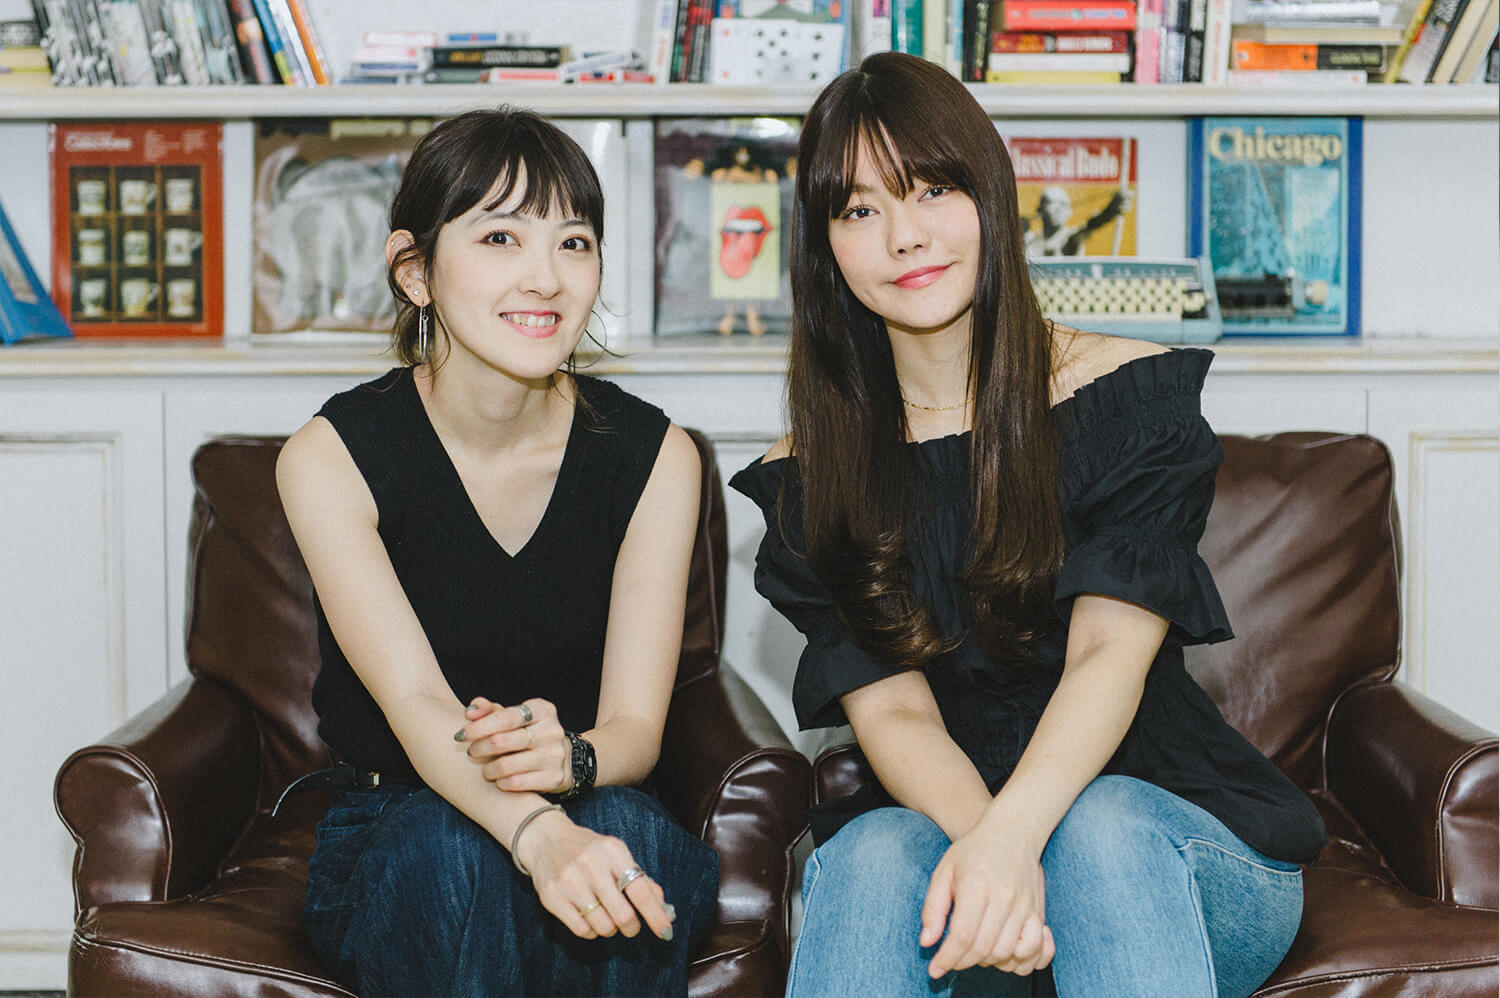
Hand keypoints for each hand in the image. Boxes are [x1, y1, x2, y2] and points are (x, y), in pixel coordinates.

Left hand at [457, 697, 571, 794]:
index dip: (478, 727)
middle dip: (479, 748)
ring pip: (507, 765)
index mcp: (542, 710)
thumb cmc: (529, 734)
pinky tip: (500, 780)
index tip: (461, 735)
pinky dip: (502, 783)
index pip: (504, 718)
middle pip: (502, 741)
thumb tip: (470, 712)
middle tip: (472, 752)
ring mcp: (555, 755)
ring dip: (488, 770)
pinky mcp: (555, 777)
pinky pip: (518, 783)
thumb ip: (490, 711)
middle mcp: (551, 730)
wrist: (564, 759)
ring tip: (485, 770)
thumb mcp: (514, 718)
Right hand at [513, 808, 676, 941]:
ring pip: (603, 926)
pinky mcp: (552, 897)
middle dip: (631, 927)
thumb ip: (640, 880)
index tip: (665, 931)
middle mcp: (591, 865)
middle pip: (623, 915)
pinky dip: (592, 931)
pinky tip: (590, 917)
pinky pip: (582, 930)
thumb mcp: (616, 854)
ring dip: (611, 929)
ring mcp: (570, 882)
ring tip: (606, 916)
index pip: (640, 891)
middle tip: (631, 925)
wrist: (545, 839)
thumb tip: (662, 908)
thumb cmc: (588, 850)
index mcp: (613, 851)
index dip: (655, 915)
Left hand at [919, 824, 1055, 979]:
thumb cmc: (974, 850)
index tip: (934, 969)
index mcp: (976, 886)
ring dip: (986, 961)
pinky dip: (1019, 959)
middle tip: (950, 958)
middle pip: (983, 949)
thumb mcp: (944, 871)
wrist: (1014, 830)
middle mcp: (1003, 898)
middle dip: (962, 962)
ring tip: (972, 951)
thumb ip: (933, 908)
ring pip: (1006, 954)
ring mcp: (1024, 906)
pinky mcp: (1037, 912)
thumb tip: (927, 942)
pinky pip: (1035, 949)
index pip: (962, 936)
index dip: (947, 958)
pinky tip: (1003, 953)